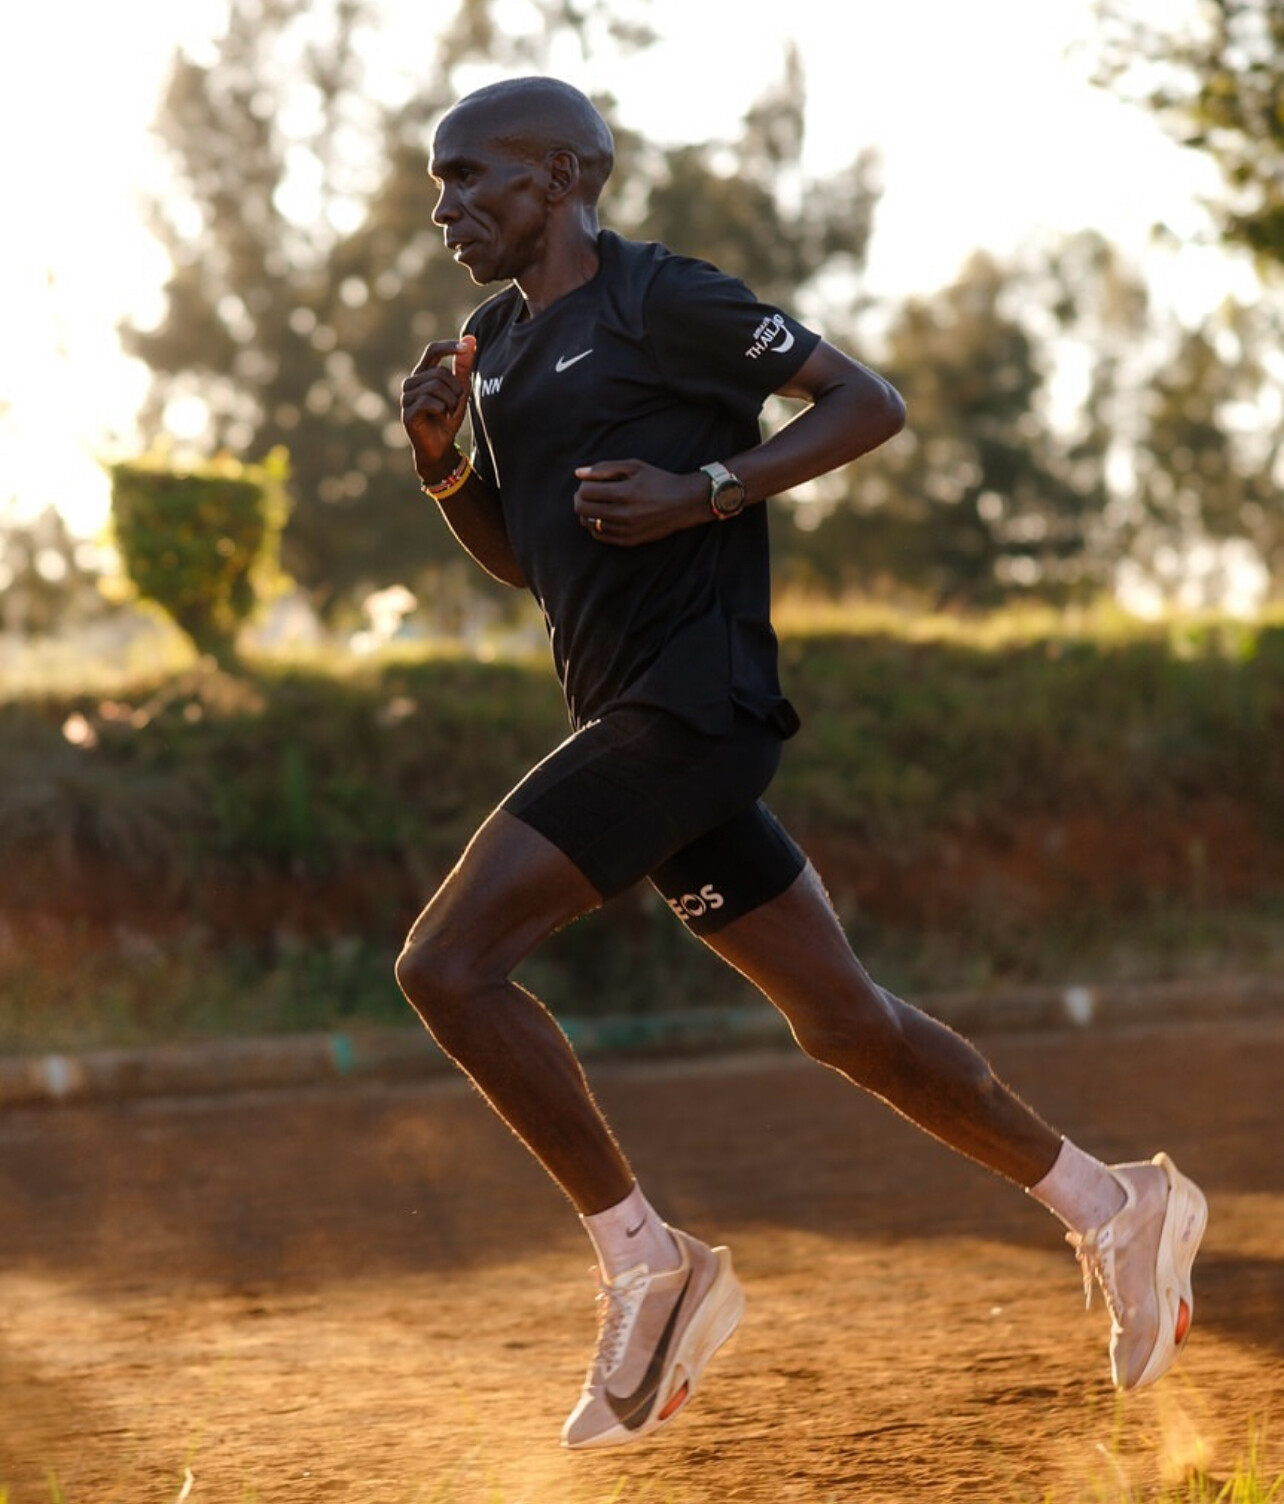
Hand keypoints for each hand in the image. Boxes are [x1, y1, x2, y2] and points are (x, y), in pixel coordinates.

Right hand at [401, 337, 475, 480]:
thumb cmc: (448, 417)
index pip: (432, 350)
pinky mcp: (407, 413)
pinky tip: (441, 417)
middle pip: (439, 372)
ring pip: (435, 386)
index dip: (449, 346)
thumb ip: (463, 366)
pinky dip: (442, 409)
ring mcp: (407, 397)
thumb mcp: (460, 390)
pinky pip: (429, 401)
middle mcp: (411, 382)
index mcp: (422, 374)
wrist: (440, 446)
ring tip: (449, 412)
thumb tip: (471, 338)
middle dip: (455, 388)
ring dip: (450, 401)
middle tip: (456, 404)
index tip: (466, 347)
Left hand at [572, 459, 709, 545]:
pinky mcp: (629, 541)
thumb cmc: (658, 480)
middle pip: (583, 509)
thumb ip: (604, 468)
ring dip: (587, 512)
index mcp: (625, 493)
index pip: (586, 491)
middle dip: (580, 499)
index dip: (583, 485)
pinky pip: (600, 535)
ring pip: (589, 524)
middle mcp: (624, 514)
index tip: (589, 482)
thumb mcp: (634, 466)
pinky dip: (595, 525)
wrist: (684, 503)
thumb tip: (578, 472)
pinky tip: (602, 516)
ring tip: (596, 504)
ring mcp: (626, 530)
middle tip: (587, 493)